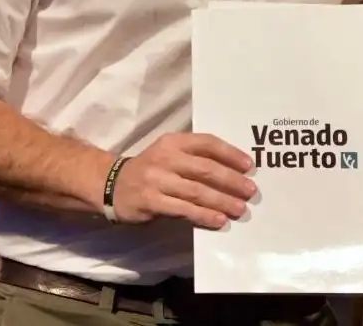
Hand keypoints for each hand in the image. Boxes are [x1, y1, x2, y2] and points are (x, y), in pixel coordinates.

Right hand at [110, 133, 255, 229]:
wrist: (112, 185)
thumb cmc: (152, 169)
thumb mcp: (169, 154)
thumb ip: (195, 158)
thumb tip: (234, 170)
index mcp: (174, 141)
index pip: (207, 143)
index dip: (230, 153)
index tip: (249, 165)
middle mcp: (166, 158)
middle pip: (205, 168)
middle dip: (231, 180)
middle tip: (250, 191)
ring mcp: (157, 180)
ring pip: (196, 191)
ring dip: (221, 201)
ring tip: (240, 209)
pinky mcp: (151, 201)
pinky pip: (183, 209)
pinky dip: (203, 215)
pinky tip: (219, 220)